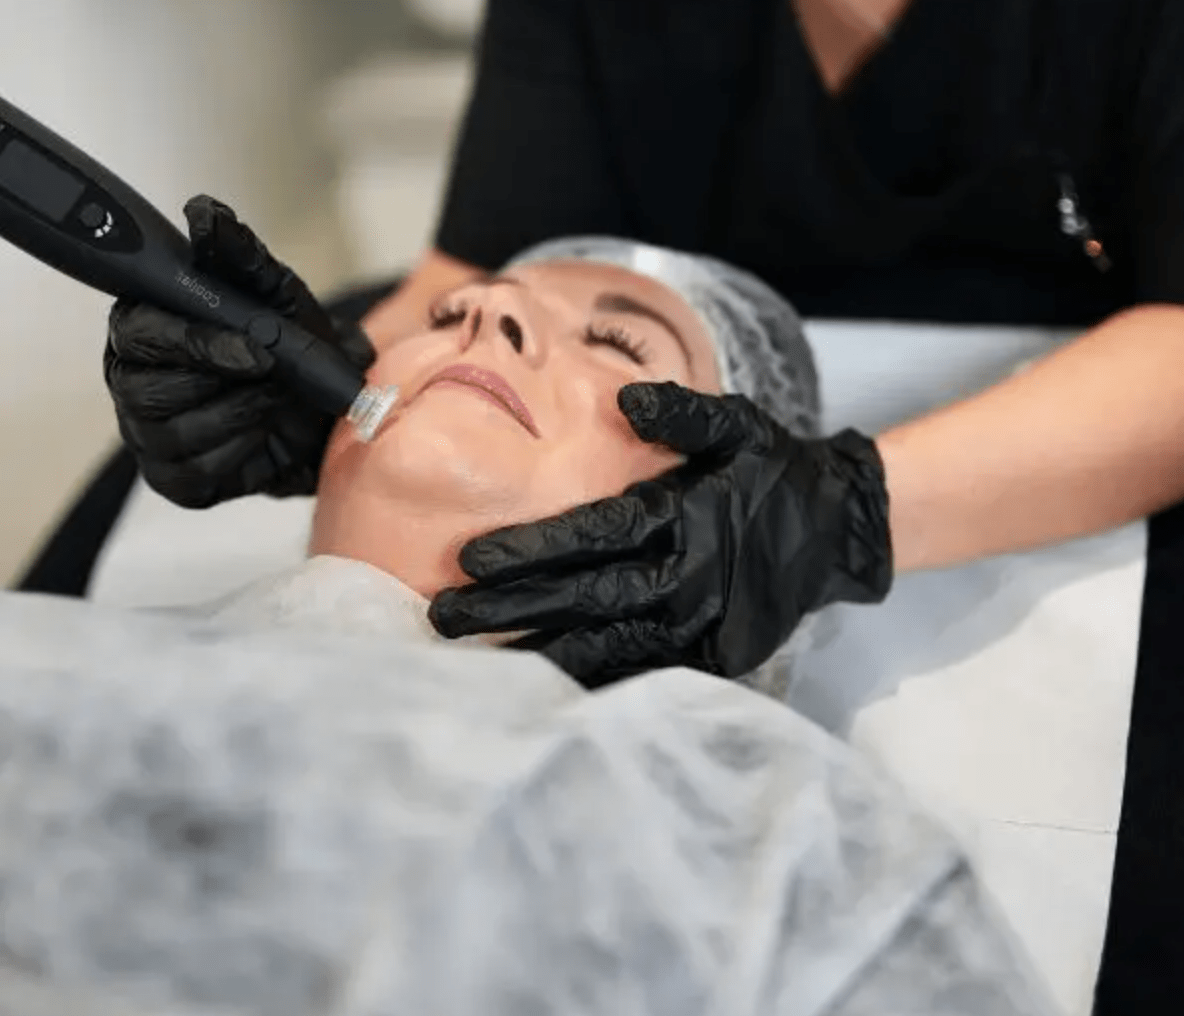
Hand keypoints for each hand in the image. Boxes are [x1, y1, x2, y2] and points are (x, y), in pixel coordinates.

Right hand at [103, 195, 375, 507]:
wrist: (331, 408)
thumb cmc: (291, 347)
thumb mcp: (277, 293)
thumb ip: (239, 254)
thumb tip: (205, 215)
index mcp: (144, 329)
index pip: (140, 334)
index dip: (197, 344)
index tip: (257, 352)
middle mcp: (133, 382)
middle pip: (152, 392)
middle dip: (233, 385)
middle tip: (278, 376)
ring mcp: (148, 436)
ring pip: (179, 434)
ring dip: (246, 417)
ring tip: (276, 400)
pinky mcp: (175, 481)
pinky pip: (199, 473)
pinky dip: (244, 454)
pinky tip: (263, 435)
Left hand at [429, 382, 892, 684]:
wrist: (837, 530)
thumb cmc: (772, 471)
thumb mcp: (739, 424)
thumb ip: (683, 412)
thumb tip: (627, 402)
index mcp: (687, 517)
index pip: (594, 536)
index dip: (531, 549)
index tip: (469, 560)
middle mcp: (691, 578)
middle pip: (587, 599)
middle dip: (510, 611)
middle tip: (442, 620)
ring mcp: (705, 626)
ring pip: (610, 648)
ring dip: (540, 655)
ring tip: (475, 663)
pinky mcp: (718, 657)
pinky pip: (646, 672)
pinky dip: (595, 679)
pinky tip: (543, 685)